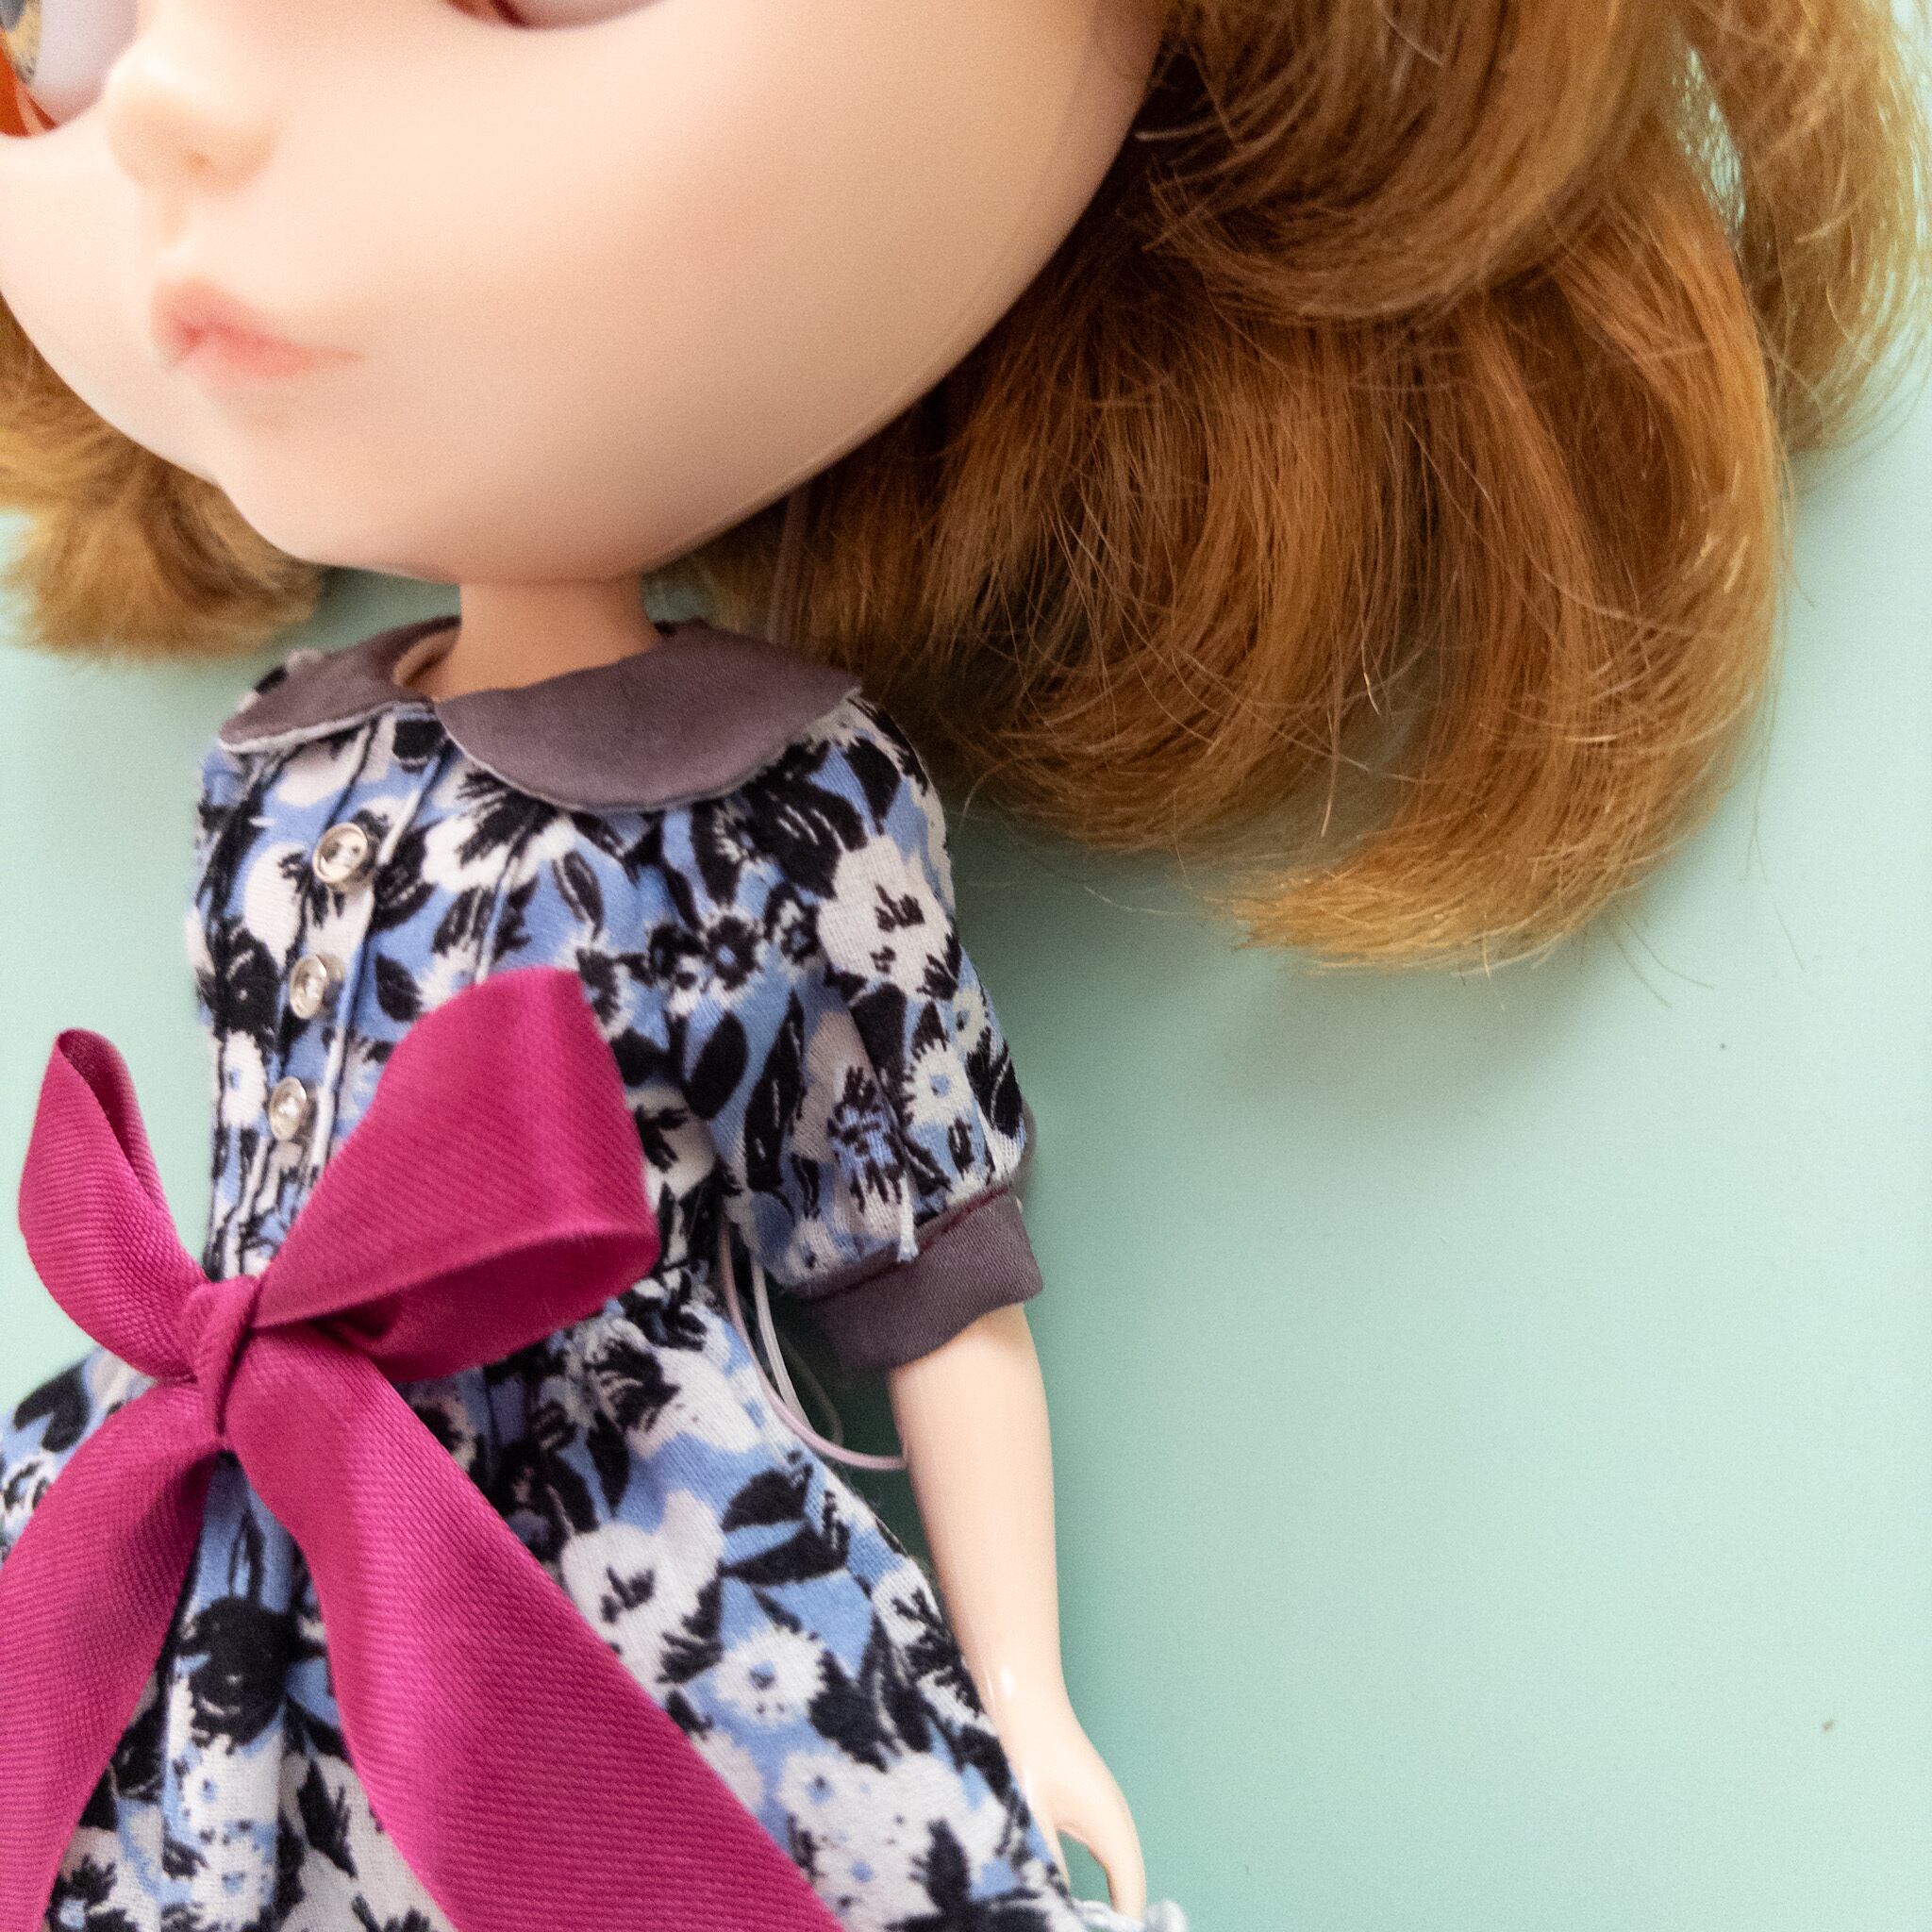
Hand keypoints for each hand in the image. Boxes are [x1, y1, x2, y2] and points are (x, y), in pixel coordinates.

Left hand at [992, 1686, 1146, 1918]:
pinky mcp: (1080, 1797)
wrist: (1014, 1688)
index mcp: (1109, 1823)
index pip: (1129, 1893)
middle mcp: (1113, 1814)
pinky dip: (1093, 1873)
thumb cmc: (1024, 1747)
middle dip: (1117, 1915)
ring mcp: (1099, 1803)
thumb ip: (1044, 1868)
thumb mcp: (1029, 1816)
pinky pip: (1098, 1846)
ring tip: (1088, 1920)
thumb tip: (1053, 1903)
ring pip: (1114, 1862)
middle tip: (1097, 1929)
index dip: (1122, 1926)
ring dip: (1106, 1895)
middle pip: (1129, 1880)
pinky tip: (1066, 1885)